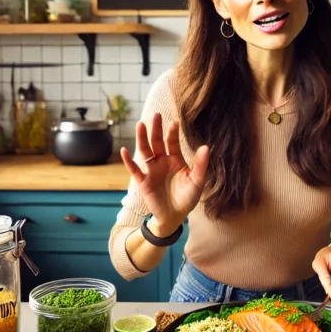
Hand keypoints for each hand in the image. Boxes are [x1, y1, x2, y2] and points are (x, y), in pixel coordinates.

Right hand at [120, 112, 209, 237]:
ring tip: (140, 125)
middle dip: (156, 129)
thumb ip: (201, 165)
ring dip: (142, 139)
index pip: (172, 142)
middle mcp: (162, 162)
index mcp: (175, 160)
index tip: (174, 122)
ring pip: (145, 151)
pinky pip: (134, 170)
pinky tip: (125, 151)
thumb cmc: (187, 198)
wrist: (174, 216)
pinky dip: (128, 161)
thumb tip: (206, 147)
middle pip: (157, 142)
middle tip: (155, 115)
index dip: (172, 132)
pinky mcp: (143, 182)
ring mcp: (151, 170)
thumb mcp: (197, 182)